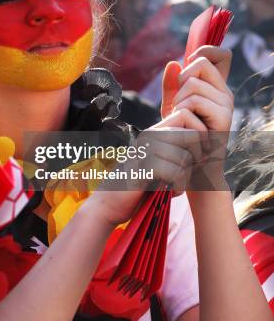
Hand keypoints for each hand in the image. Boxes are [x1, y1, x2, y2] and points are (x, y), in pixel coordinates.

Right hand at [86, 108, 205, 227]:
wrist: (110, 203)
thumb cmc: (140, 185)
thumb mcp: (162, 163)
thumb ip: (179, 151)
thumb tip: (210, 144)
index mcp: (155, 131)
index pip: (187, 116)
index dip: (199, 136)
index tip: (198, 157)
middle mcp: (149, 135)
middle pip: (190, 135)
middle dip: (196, 157)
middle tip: (186, 173)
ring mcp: (144, 149)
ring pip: (184, 157)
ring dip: (185, 177)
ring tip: (174, 185)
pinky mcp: (142, 166)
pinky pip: (174, 172)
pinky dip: (178, 186)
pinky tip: (170, 192)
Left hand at [161, 46, 233, 130]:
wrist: (190, 163)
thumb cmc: (181, 133)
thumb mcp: (173, 105)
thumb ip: (172, 84)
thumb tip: (173, 63)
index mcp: (217, 86)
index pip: (223, 55)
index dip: (206, 50)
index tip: (189, 62)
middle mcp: (225, 92)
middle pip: (200, 63)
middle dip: (181, 79)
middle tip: (178, 101)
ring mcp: (226, 104)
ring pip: (192, 83)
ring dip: (178, 100)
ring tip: (179, 117)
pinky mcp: (224, 117)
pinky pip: (194, 101)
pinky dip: (181, 111)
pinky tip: (183, 124)